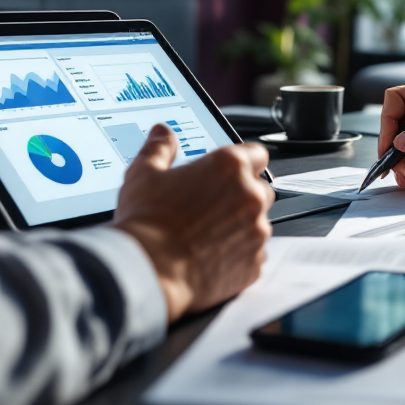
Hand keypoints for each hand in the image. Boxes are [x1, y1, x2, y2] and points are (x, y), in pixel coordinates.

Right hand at [114, 124, 273, 320]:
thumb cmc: (147, 222)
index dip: (242, 162)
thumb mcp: (144, 174)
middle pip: (260, 189)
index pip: (256, 154)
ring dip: (240, 226)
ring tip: (206, 235)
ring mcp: (256, 232)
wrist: (148, 270)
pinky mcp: (254, 263)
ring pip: (258, 224)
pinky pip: (254, 255)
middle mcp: (250, 196)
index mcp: (229, 167)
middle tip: (210, 206)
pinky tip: (211, 256)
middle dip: (241, 196)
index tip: (227, 173)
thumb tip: (162, 134)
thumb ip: (159, 149)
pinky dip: (238, 255)